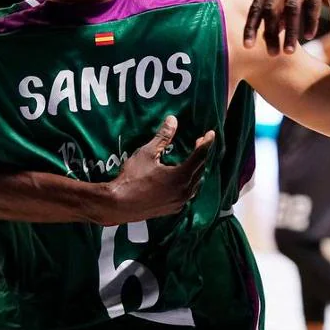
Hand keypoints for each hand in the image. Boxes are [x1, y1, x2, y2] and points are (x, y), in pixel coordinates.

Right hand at [99, 115, 213, 225]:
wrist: (118, 205)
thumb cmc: (131, 178)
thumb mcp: (147, 154)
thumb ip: (162, 137)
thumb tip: (172, 120)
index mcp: (181, 176)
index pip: (199, 155)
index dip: (206, 142)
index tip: (211, 134)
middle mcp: (184, 191)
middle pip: (199, 169)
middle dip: (201, 154)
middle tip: (199, 142)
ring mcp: (179, 202)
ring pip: (195, 183)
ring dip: (196, 169)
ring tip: (192, 159)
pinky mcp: (173, 209)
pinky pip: (187, 194)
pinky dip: (189, 183)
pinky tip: (183, 179)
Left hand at [244, 0, 329, 54]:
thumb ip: (279, 5)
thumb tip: (273, 33)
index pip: (256, 5)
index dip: (251, 26)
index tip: (247, 46)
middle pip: (271, 8)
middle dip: (270, 33)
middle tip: (272, 54)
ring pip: (292, 7)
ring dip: (290, 32)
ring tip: (290, 51)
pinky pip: (312, 2)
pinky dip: (310, 21)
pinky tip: (309, 36)